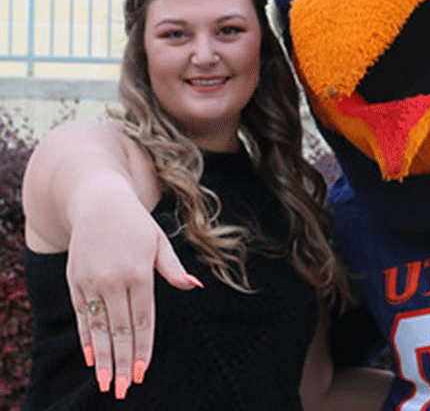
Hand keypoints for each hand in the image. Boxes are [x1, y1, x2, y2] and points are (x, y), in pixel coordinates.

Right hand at [64, 179, 201, 398]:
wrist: (97, 200)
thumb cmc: (136, 223)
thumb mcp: (159, 241)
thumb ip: (173, 269)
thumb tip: (195, 286)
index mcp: (139, 272)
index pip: (143, 319)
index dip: (143, 347)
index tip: (143, 372)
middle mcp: (114, 280)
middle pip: (120, 329)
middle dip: (123, 361)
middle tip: (124, 389)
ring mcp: (91, 281)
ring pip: (98, 327)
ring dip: (103, 357)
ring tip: (107, 383)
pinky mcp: (75, 280)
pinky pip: (81, 315)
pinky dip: (85, 338)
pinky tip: (91, 357)